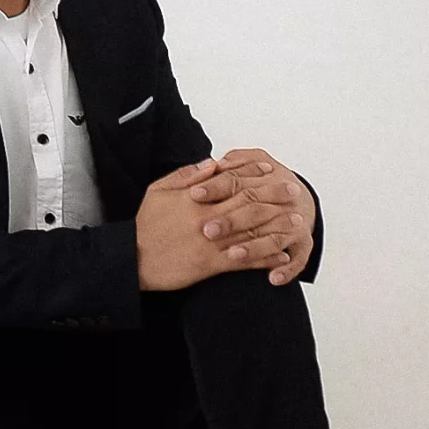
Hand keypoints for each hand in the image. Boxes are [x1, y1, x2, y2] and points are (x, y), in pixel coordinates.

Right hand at [136, 159, 310, 291]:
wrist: (133, 260)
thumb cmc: (146, 225)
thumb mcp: (158, 191)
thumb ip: (186, 176)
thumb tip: (212, 164)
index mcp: (194, 198)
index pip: (231, 179)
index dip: (253, 173)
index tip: (270, 169)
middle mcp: (207, 218)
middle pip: (248, 203)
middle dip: (274, 196)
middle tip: (293, 191)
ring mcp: (211, 242)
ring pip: (252, 231)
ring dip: (277, 226)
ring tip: (296, 221)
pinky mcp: (211, 265)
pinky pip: (244, 261)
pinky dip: (265, 258)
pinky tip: (280, 255)